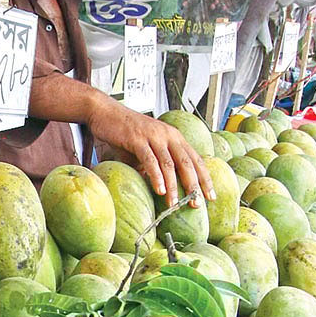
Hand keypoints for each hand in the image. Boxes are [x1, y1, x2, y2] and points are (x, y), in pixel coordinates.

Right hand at [89, 101, 213, 207]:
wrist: (105, 112)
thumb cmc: (124, 132)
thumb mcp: (146, 148)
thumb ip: (155, 164)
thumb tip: (161, 186)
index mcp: (174, 137)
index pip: (195, 159)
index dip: (205, 178)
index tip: (210, 196)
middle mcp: (168, 135)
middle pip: (187, 162)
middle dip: (194, 184)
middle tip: (196, 203)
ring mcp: (153, 136)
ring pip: (169, 164)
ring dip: (174, 186)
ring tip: (175, 204)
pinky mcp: (137, 138)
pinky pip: (150, 160)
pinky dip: (156, 176)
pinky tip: (160, 190)